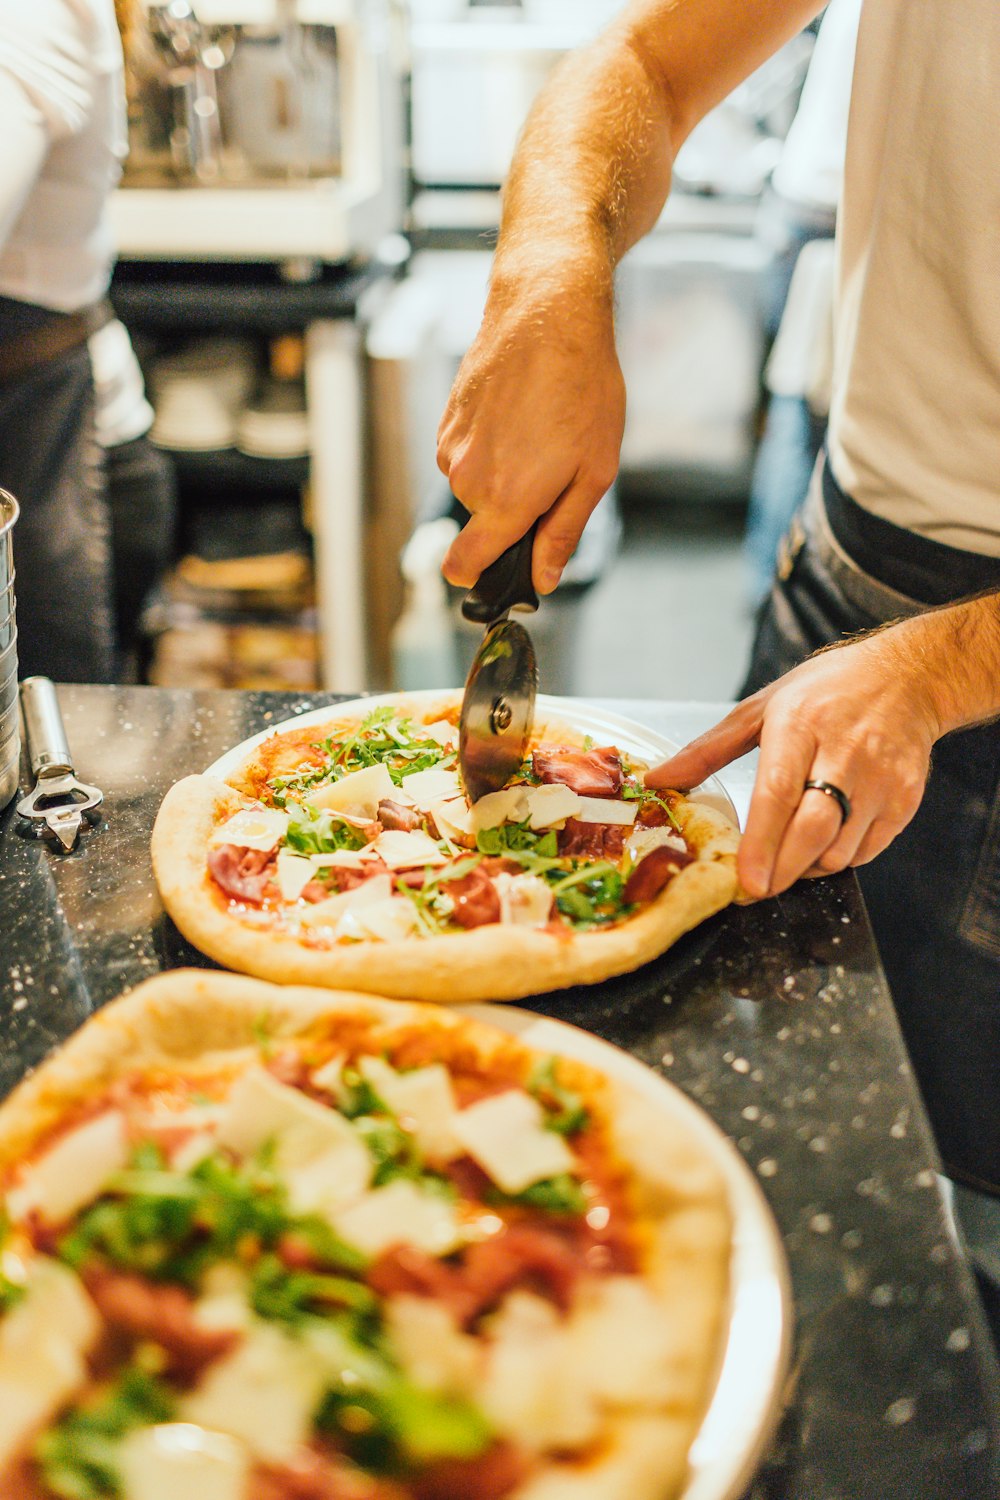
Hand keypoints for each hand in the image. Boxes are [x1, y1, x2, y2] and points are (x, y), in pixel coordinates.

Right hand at [437, 270, 624, 594]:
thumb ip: (563, 532)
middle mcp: (468, 481)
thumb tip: (543, 578)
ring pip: (475, 486)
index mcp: (506, 502)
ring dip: (503, 473)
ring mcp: (451, 448)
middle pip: (483, 523)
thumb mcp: (594, 472)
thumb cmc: (582, 388)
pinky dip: (490, 445)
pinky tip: (519, 413)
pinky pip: (466, 454)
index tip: (496, 575)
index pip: (464, 566)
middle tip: (554, 470)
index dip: (480, 579)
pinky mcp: (446, 421)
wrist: (547, 313)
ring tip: (540, 431)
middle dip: (513, 510)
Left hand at [644, 633, 941, 898]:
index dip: (761, 843)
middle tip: (754, 888)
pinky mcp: (906, 799)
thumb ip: (707, 750)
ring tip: (787, 855)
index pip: (778, 792)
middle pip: (813, 830)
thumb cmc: (826, 691)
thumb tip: (658, 780)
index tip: (746, 881)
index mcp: (800, 725)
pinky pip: (866, 852)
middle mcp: (845, 752)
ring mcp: (881, 778)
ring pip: (840, 850)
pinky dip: (837, 859)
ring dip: (807, 866)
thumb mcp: (760, 708)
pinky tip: (821, 843)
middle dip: (781, 871)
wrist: (906, 678)